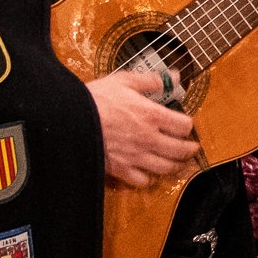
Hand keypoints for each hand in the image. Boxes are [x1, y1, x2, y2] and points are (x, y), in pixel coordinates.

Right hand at [89, 69, 199, 186]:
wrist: (67, 119)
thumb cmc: (94, 99)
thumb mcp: (123, 81)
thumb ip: (150, 81)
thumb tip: (172, 77)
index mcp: (151, 115)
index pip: (184, 126)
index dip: (187, 125)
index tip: (184, 124)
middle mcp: (148, 138)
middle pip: (180, 150)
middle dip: (190, 149)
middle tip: (191, 147)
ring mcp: (135, 156)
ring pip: (166, 168)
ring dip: (175, 165)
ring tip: (177, 162)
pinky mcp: (120, 169)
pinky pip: (142, 181)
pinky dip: (149, 178)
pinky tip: (148, 172)